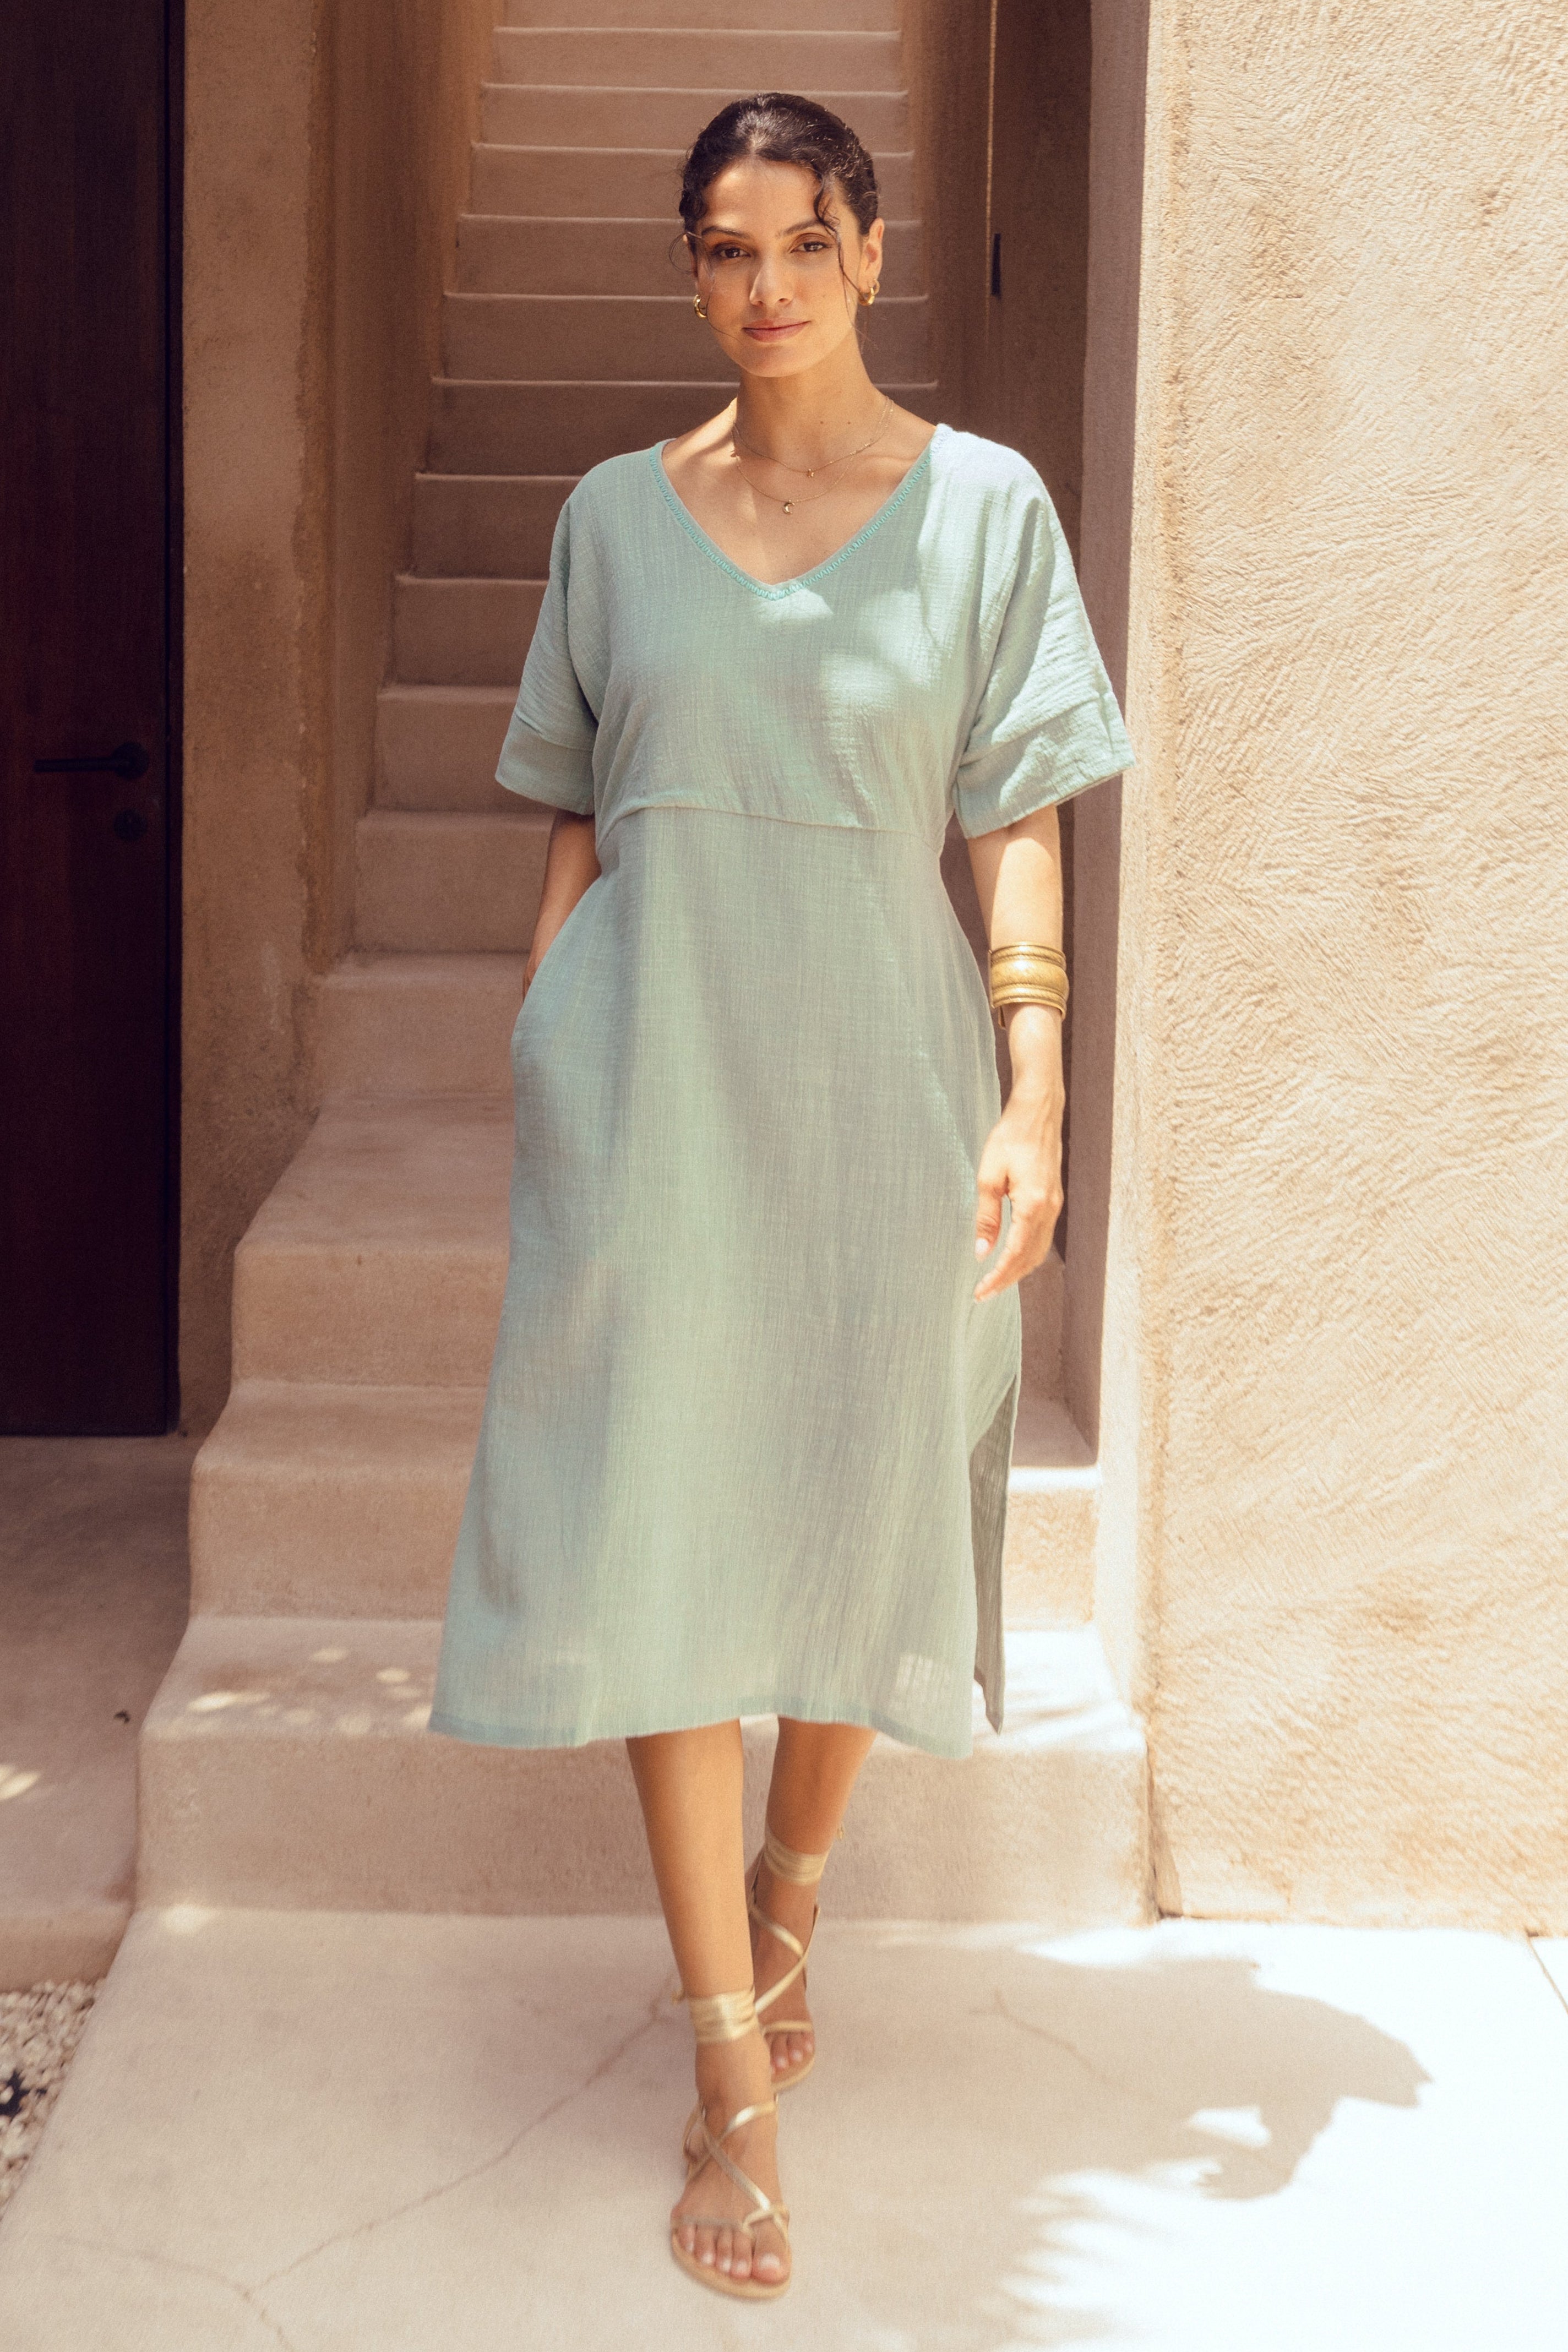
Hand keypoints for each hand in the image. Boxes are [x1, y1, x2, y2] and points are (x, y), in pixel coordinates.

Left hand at [973, 1007, 1064, 1300]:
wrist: (1039, 1110)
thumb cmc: (1011, 1136)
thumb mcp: (988, 1175)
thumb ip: (987, 1215)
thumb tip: (983, 1251)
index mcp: (1033, 1205)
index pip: (1016, 1254)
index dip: (998, 1277)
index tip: (980, 1293)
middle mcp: (1050, 1209)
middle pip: (1031, 1258)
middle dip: (1008, 1279)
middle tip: (984, 1293)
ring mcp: (1056, 1205)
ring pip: (1040, 1250)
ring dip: (1019, 1269)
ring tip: (996, 1280)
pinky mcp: (1054, 1198)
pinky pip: (1044, 1236)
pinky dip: (1028, 1252)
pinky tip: (1013, 1254)